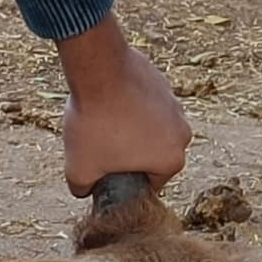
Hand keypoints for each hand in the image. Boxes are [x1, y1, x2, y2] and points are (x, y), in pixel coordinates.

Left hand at [55, 17, 192, 195]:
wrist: (99, 70)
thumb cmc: (94, 124)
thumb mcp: (79, 169)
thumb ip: (83, 189)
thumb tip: (85, 190)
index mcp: (173, 161)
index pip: (148, 183)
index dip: (122, 181)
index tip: (103, 171)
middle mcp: (183, 134)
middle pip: (150, 156)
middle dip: (126, 155)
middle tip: (99, 147)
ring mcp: (176, 106)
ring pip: (148, 129)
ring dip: (128, 130)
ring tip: (101, 123)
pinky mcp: (163, 84)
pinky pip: (144, 106)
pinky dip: (128, 107)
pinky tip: (106, 103)